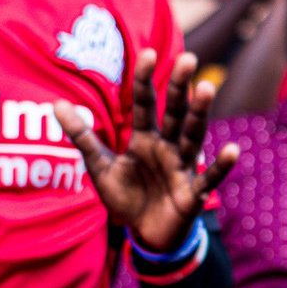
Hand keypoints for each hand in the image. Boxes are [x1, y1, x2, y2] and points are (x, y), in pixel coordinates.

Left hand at [54, 51, 238, 253]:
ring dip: (199, 113)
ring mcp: (182, 167)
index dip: (145, 80)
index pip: (145, 104)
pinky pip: (209, 177)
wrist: (145, 234)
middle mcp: (167, 147)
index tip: (148, 53)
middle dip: (179, 87)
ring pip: (192, 136)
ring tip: (205, 88)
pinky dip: (221, 165)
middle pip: (174, 113)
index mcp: (145, 139)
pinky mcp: (193, 192)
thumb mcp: (100, 167)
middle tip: (187, 58)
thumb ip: (83, 136)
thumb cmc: (127, 197)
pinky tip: (231, 149)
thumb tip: (56, 105)